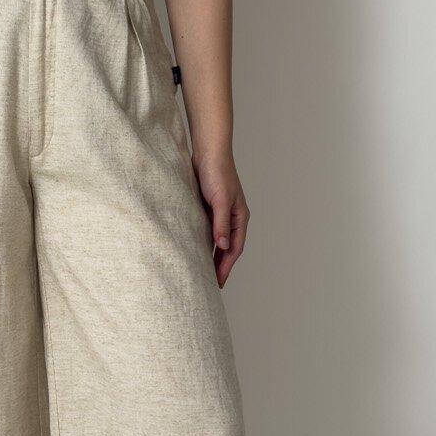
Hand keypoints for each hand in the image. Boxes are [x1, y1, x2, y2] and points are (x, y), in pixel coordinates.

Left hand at [192, 149, 247, 286]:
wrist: (208, 151)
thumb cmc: (217, 172)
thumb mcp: (220, 200)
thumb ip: (221, 223)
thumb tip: (223, 246)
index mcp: (240, 216)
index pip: (234, 248)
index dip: (226, 266)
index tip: (218, 282)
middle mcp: (232, 217)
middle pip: (228, 247)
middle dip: (221, 265)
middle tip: (211, 284)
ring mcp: (220, 212)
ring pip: (218, 240)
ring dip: (212, 255)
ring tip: (203, 271)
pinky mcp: (209, 207)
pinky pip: (207, 230)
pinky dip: (203, 242)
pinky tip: (195, 249)